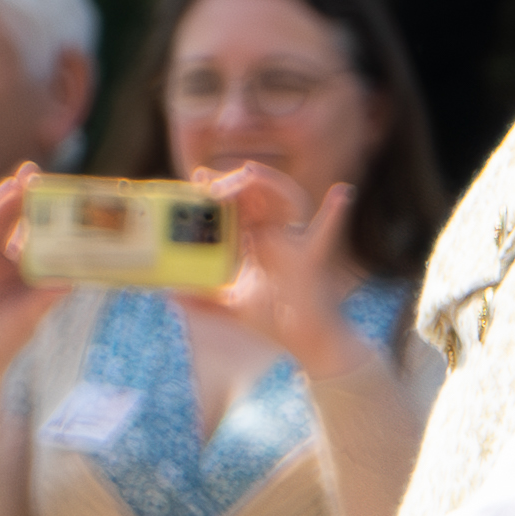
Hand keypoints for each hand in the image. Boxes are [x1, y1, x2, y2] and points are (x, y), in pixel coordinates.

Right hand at [0, 169, 71, 422]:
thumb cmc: (2, 339)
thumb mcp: (32, 311)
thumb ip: (50, 292)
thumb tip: (77, 278)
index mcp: (18, 266)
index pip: (32, 230)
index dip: (42, 209)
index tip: (57, 188)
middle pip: (8, 219)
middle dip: (19, 195)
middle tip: (33, 173)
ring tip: (12, 185)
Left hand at [177, 163, 365, 369]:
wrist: (308, 342)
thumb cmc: (277, 322)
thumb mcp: (233, 307)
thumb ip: (204, 301)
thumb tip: (172, 296)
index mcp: (261, 242)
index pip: (241, 206)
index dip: (222, 188)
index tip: (198, 177)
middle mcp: (280, 236)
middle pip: (261, 196)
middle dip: (236, 180)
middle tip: (209, 178)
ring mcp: (297, 244)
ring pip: (289, 200)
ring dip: (269, 183)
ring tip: (247, 173)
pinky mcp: (312, 259)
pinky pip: (325, 234)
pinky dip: (335, 214)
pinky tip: (342, 194)